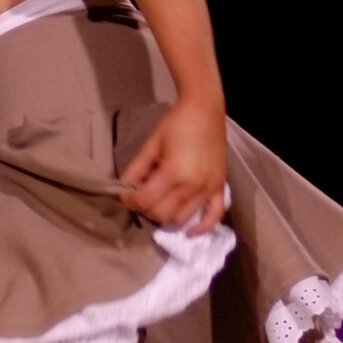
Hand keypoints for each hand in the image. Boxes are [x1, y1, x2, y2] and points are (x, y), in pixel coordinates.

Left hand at [120, 99, 227, 233]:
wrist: (204, 111)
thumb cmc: (175, 125)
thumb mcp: (150, 145)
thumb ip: (135, 170)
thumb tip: (123, 190)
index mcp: (173, 172)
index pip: (145, 201)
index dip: (130, 201)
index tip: (125, 195)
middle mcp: (192, 185)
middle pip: (162, 214)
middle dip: (145, 209)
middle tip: (141, 198)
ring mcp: (208, 189)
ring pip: (181, 218)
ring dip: (166, 216)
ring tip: (159, 204)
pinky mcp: (220, 188)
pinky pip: (214, 216)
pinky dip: (202, 227)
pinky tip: (189, 231)